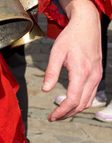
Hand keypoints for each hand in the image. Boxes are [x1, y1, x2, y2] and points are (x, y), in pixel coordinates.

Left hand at [42, 0, 102, 120]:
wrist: (87, 24)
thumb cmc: (70, 37)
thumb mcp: (56, 52)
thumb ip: (51, 72)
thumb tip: (45, 90)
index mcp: (82, 72)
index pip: (73, 100)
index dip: (61, 111)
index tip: (51, 117)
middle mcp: (93, 77)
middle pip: (82, 104)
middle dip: (67, 114)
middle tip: (53, 118)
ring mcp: (97, 76)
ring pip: (88, 101)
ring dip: (74, 110)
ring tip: (60, 112)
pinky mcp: (98, 74)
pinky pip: (92, 94)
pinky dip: (81, 102)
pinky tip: (70, 102)